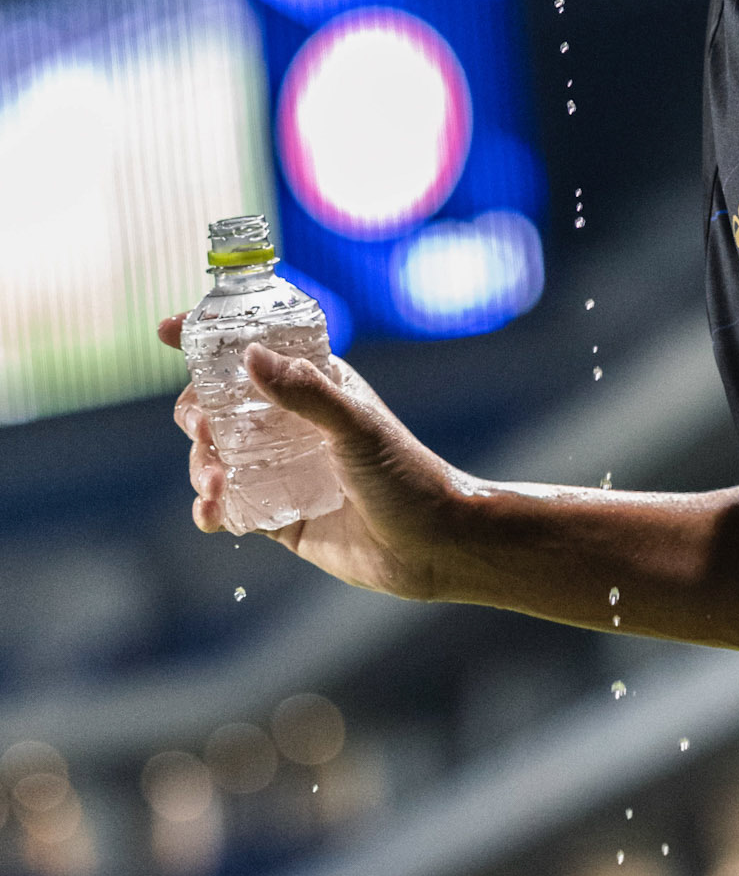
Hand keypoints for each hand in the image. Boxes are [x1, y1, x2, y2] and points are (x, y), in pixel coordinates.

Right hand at [161, 316, 468, 600]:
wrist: (431, 546)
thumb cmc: (407, 475)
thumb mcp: (356, 426)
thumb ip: (305, 393)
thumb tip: (249, 357)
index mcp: (316, 388)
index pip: (255, 353)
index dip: (209, 339)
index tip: (168, 329)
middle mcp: (294, 426)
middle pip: (220, 406)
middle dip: (196, 410)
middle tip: (200, 424)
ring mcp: (283, 471)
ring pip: (215, 457)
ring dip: (201, 463)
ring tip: (215, 480)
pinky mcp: (279, 516)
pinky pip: (228, 506)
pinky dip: (210, 507)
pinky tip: (211, 510)